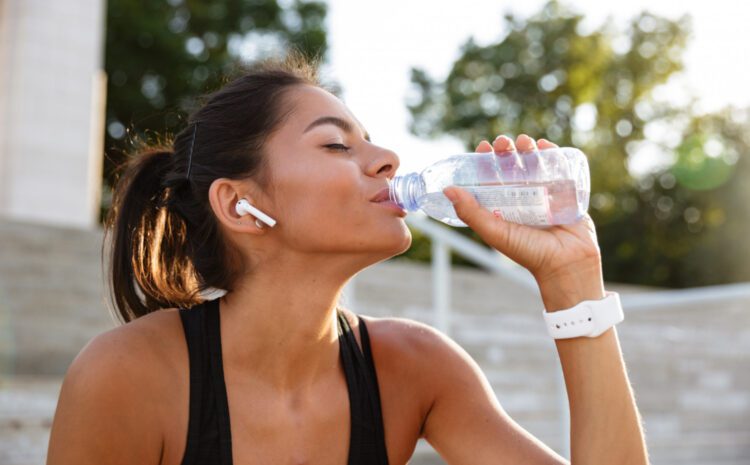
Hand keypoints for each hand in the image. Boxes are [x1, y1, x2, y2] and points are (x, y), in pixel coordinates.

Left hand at [442, 134, 604, 309]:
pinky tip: (545, 146)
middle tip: (503, 142)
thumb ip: (471, 212)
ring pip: (534, 164)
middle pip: (513, 167)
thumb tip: (447, 189)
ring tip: (524, 141)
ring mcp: (545, 194)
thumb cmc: (528, 252)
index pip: (492, 178)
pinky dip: (552, 155)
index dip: (486, 161)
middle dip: (507, 151)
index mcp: (504, 206)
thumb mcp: (494, 231)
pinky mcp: (566, 193)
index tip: (482, 147)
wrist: (567, 263)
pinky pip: (559, 169)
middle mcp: (523, 198)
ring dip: (528, 149)